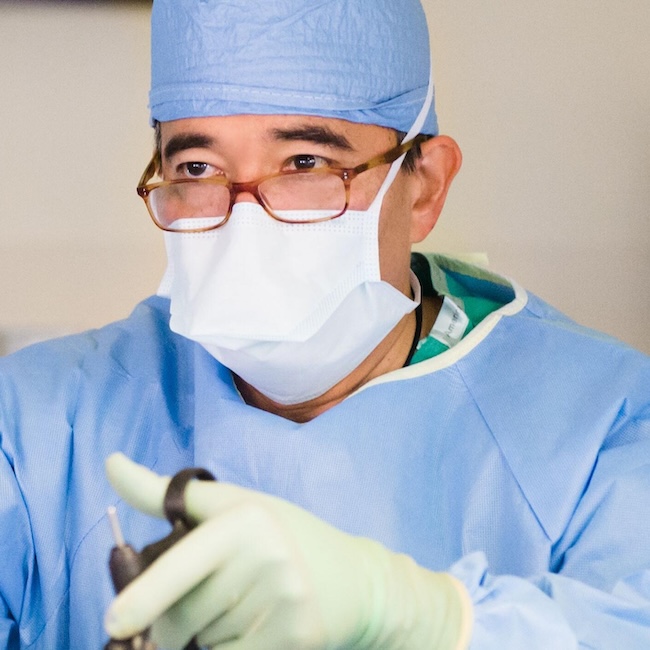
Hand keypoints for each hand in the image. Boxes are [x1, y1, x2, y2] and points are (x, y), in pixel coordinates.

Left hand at [104, 453, 471, 649]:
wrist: (353, 577)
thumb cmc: (282, 534)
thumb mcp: (232, 505)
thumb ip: (169, 494)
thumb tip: (111, 463)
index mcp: (245, 517)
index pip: (181, 564)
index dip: (144, 596)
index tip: (116, 620)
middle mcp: (267, 555)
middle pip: (181, 615)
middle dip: (174, 620)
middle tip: (206, 601)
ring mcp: (285, 598)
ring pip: (202, 642)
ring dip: (204, 636)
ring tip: (241, 609)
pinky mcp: (296, 636)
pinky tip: (252, 630)